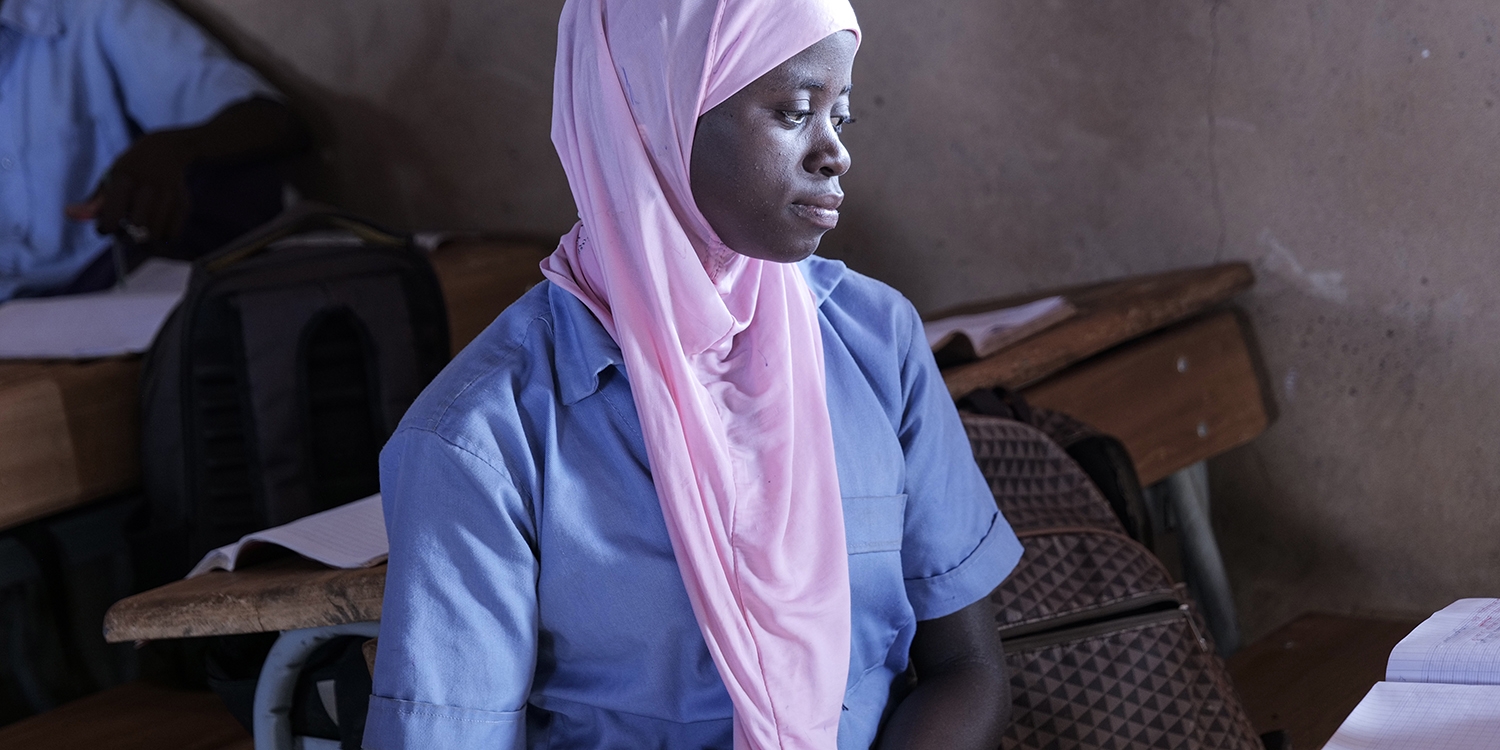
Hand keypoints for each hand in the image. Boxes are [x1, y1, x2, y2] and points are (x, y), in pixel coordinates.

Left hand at [65, 131, 195, 245]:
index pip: (111, 217)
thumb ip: (93, 202)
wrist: (166, 150)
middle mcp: (148, 186)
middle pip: (137, 230)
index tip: (105, 228)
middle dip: (127, 238)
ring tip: (139, 232)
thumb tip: (69, 215)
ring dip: (144, 240)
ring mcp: (168, 195)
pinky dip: (162, 238)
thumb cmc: (131, 169)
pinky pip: (172, 234)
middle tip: (123, 233)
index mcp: (123, 179)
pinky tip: (156, 229)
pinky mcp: (183, 203)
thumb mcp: (110, 179)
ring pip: (155, 235)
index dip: (105, 229)